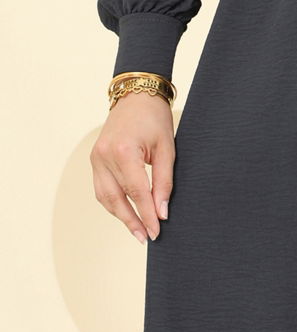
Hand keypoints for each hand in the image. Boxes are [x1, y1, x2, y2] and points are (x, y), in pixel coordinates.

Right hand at [90, 90, 174, 243]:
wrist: (136, 94)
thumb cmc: (154, 117)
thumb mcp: (167, 147)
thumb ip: (164, 181)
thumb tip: (162, 212)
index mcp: (123, 150)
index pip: (136, 192)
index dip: (146, 214)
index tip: (157, 231)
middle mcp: (104, 155)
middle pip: (116, 199)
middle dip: (132, 221)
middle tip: (146, 237)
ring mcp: (96, 157)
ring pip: (105, 197)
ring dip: (121, 215)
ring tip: (137, 230)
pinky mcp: (95, 158)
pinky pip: (101, 188)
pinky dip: (113, 202)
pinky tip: (126, 212)